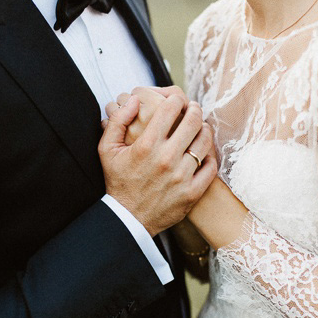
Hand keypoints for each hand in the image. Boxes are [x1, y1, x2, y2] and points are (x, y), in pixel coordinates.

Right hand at [98, 94, 217, 236]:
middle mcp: (165, 159)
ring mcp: (181, 176)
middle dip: (194, 109)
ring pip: (205, 141)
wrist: (128, 218)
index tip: (177, 100)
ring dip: (205, 129)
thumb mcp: (106, 150)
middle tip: (193, 108)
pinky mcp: (192, 192)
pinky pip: (211, 166)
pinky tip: (203, 151)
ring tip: (200, 127)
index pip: (170, 109)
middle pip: (193, 121)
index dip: (176, 99)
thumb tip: (135, 100)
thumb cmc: (118, 181)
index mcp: (145, 146)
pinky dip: (210, 155)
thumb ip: (117, 121)